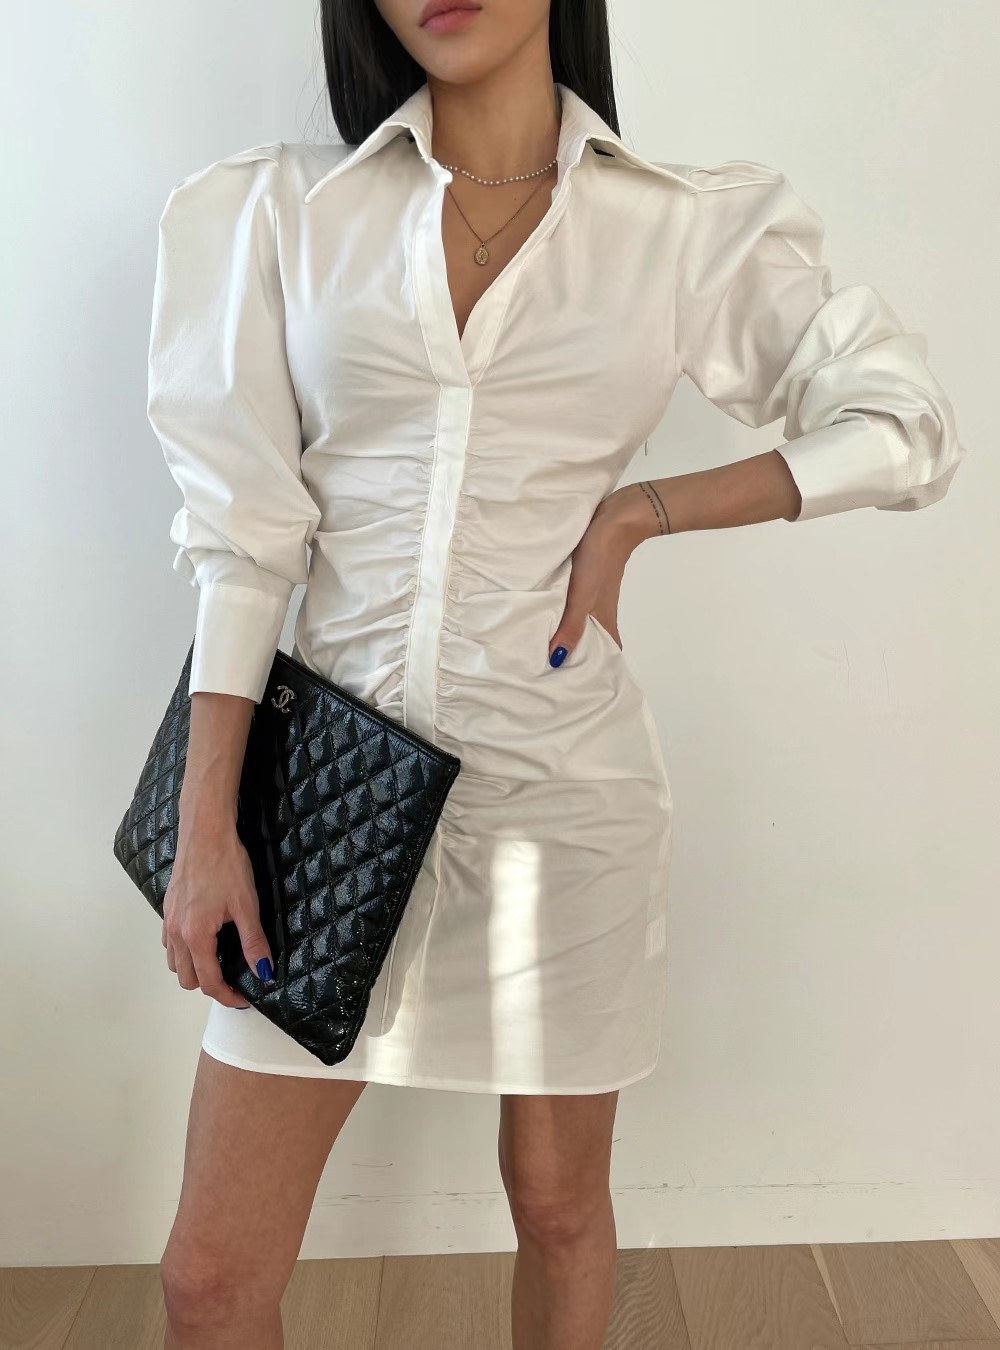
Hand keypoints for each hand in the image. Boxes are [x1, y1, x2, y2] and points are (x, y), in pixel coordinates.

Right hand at [162, 817, 274, 1008]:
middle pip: (187, 979)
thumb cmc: (226, 865)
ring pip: (175, 963)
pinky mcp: (167, 909)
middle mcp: (176, 933)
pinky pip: (170, 943)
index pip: (209, 982)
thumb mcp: (247, 906)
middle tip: (235, 978)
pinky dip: (184, 951)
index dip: (228, 996)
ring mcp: (168, 921)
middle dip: (210, 985)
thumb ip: (253, 943)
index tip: (244, 997)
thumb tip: (263, 972)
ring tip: (220, 960)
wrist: (205, 833)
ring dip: (195, 969)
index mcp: (195, 936)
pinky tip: (204, 939)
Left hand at [547, 483, 659, 666]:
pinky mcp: (584, 578)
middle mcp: (600, 611)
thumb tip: (556, 660)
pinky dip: (559, 610)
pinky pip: (570, 602)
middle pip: (587, 639)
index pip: (604, 654)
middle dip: (570, 654)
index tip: (572, 685)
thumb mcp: (583, 596)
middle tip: (543, 669)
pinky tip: (543, 610)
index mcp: (604, 620)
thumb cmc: (600, 560)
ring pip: (577, 620)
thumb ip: (570, 627)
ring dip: (562, 631)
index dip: (592, 670)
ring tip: (537, 644)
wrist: (614, 518)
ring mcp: (592, 594)